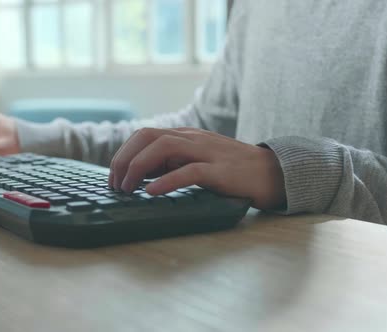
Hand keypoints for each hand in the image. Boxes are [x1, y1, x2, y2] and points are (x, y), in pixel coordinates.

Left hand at [109, 127, 285, 209]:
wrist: (272, 172)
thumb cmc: (233, 170)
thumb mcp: (198, 161)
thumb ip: (173, 163)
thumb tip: (142, 176)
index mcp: (186, 136)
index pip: (144, 134)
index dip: (123, 154)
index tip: (114, 176)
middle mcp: (193, 138)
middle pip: (148, 137)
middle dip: (124, 159)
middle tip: (115, 184)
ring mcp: (207, 152)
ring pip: (163, 148)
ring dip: (138, 168)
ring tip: (127, 189)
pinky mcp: (220, 171)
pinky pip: (189, 171)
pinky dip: (166, 181)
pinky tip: (151, 192)